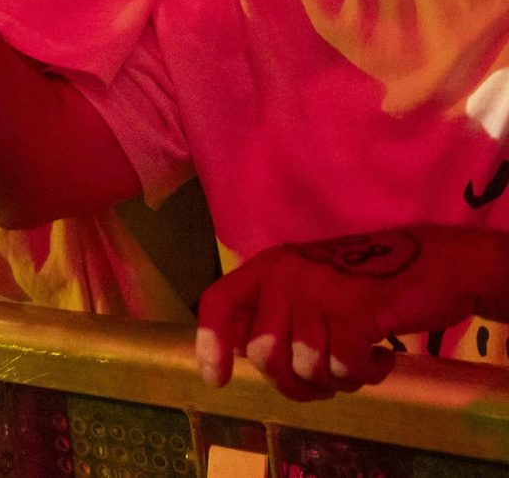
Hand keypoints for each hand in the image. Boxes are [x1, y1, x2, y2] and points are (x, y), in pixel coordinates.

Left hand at [197, 225, 508, 397]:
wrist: (436, 264)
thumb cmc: (369, 284)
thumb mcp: (311, 290)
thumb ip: (277, 315)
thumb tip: (243, 353)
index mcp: (269, 268)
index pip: (220, 301)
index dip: (211, 343)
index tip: (217, 380)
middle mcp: (285, 274)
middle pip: (265, 355)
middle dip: (294, 383)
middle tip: (326, 381)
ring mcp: (318, 290)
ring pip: (307, 366)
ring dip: (336, 380)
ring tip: (359, 362)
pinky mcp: (355, 309)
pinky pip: (344, 367)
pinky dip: (366, 374)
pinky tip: (382, 356)